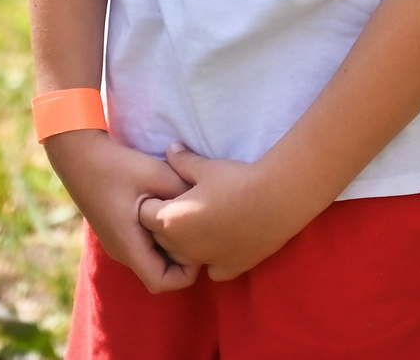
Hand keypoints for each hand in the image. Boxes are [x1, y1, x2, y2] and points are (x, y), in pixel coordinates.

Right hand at [46, 130, 200, 293]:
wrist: (78, 152)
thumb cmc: (115, 164)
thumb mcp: (155, 174)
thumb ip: (182, 192)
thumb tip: (206, 204)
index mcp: (128, 244)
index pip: (162, 283)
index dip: (186, 273)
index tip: (198, 245)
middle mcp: (121, 250)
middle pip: (159, 273)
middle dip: (181, 258)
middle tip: (198, 230)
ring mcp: (117, 241)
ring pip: (152, 258)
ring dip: (170, 245)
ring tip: (185, 218)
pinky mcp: (117, 230)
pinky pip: (144, 245)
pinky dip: (159, 236)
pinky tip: (169, 211)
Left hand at [139, 146, 324, 280]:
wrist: (276, 200)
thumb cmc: (237, 181)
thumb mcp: (205, 166)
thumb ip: (182, 160)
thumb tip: (170, 149)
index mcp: (171, 221)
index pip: (143, 214)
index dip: (151, 201)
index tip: (164, 191)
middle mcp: (184, 248)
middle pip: (159, 238)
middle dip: (163, 223)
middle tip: (180, 203)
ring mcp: (207, 261)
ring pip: (182, 257)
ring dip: (183, 243)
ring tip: (199, 223)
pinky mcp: (230, 268)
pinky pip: (212, 269)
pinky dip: (211, 259)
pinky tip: (221, 242)